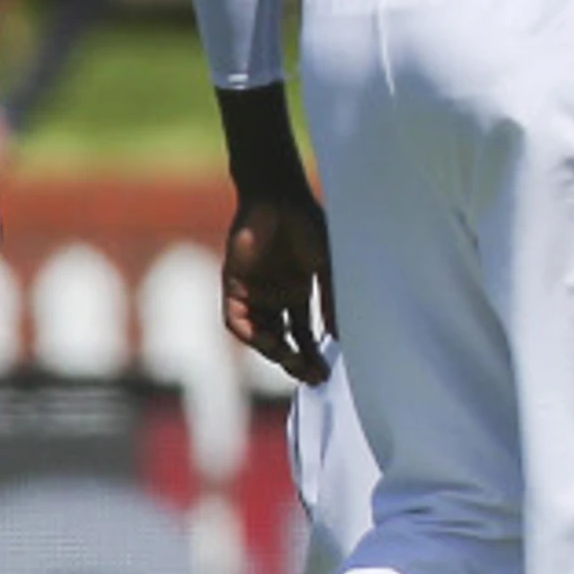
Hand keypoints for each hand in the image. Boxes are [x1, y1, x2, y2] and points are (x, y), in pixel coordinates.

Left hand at [221, 190, 334, 383]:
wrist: (278, 196)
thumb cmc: (308, 224)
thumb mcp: (327, 266)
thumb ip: (331, 300)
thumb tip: (339, 336)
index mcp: (298, 291)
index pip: (304, 334)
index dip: (313, 354)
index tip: (326, 373)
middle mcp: (275, 296)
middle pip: (283, 340)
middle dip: (297, 361)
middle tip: (313, 377)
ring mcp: (254, 292)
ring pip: (260, 335)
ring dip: (276, 352)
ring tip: (296, 361)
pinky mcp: (234, 286)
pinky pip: (238, 322)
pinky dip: (253, 335)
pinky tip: (273, 343)